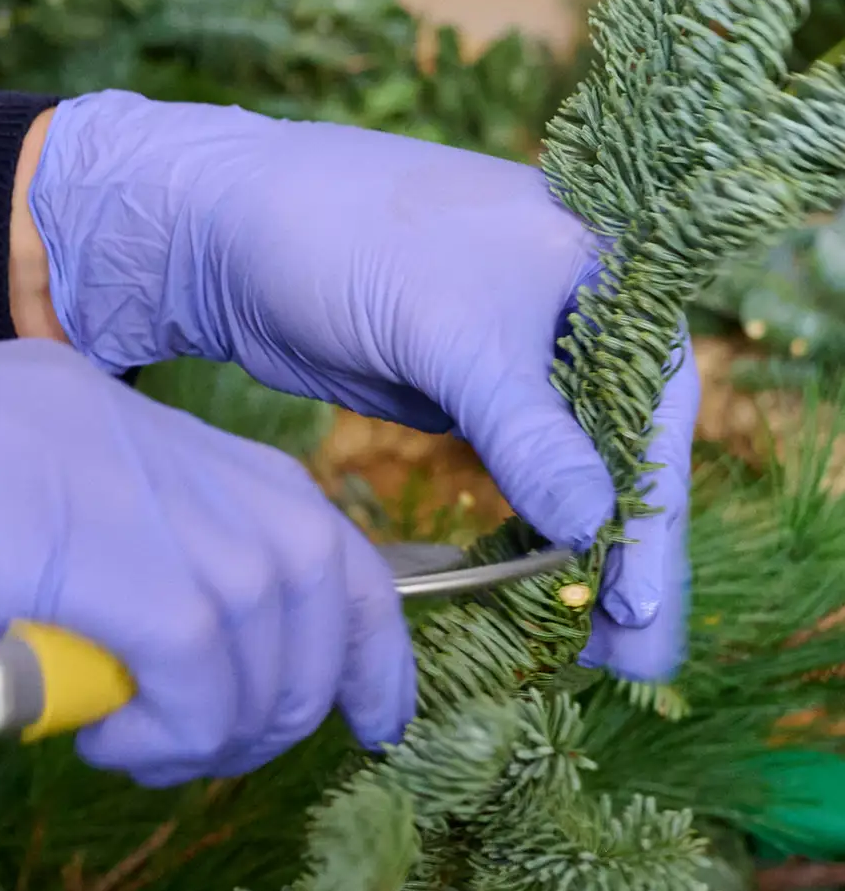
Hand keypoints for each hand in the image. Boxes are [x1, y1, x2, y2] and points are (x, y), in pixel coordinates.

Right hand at [0, 336, 412, 784]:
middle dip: (312, 683)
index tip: (375, 710)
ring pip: (264, 619)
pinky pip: (196, 654)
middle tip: (226, 748)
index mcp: (115, 432)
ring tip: (141, 750)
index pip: (297, 515)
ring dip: (226, 720)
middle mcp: (134, 439)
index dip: (358, 622)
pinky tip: (105, 742)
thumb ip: (12, 620)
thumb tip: (0, 714)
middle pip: (312, 562)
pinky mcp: (78, 536)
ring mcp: (109, 478)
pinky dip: (176, 726)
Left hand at [28, 94, 697, 680]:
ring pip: (579, 471)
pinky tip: (541, 590)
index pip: (655, 408)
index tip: (640, 610)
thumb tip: (597, 527)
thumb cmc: (348, 240)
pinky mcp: (475, 394)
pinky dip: (536, 532)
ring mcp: (529, 358)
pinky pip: (526, 473)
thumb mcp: (451, 331)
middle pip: (629, 450)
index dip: (654, 516)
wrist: (235, 226)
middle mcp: (587, 315)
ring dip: (588, 557)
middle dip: (634, 556)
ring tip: (598, 653)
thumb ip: (528, 429)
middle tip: (638, 664)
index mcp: (609, 271)